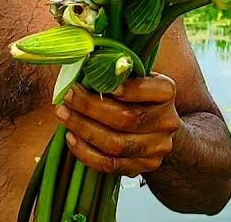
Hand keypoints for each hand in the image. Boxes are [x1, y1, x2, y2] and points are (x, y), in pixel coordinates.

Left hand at [55, 73, 183, 177]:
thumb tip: (86, 62)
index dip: (129, 88)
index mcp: (167, 93)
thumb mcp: (136, 76)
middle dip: (91, 107)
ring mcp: (156, 148)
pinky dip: (86, 152)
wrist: (156, 130)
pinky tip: (71, 137)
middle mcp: (166, 121)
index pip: (151, 90)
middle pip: (127, 119)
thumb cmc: (137, 96)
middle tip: (68, 96)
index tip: (100, 81)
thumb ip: (118, 70)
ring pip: (116, 144)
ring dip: (84, 129)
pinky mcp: (142, 167)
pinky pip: (110, 164)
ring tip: (63, 114)